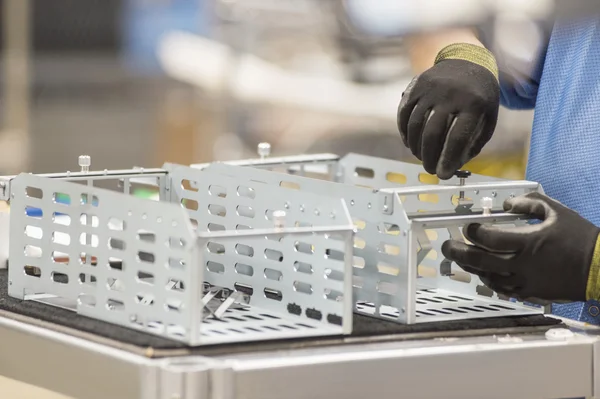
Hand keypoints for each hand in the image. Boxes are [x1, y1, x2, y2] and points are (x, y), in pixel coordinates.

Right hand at [397, 44, 499, 179]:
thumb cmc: (479, 96)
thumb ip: (474, 142)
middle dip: (429, 156)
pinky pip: (405, 113)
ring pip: (416, 125)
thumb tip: (454, 166)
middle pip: (433, 133)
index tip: (442, 174)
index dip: (448, 159)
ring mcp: (431, 89)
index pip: (457, 138)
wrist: (467, 61)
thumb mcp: (487, 116)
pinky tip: (409, 143)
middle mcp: (451, 94)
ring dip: (415, 147)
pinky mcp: (416, 86)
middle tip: (429, 169)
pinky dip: (405, 132)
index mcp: (473, 103)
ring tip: (420, 157)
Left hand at [441, 192, 599, 301]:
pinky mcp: (531, 293)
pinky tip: (483, 275)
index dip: (473, 232)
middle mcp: (522, 264)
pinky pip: (503, 290)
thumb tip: (506, 202)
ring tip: (461, 259)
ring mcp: (525, 282)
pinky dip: (489, 282)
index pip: (488, 238)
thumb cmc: (580, 237)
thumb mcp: (556, 211)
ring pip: (488, 277)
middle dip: (459, 252)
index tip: (467, 227)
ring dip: (471, 268)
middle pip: (480, 260)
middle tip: (446, 247)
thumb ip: (528, 203)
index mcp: (527, 242)